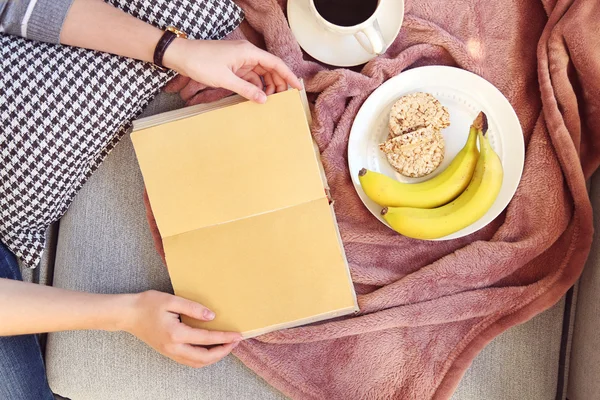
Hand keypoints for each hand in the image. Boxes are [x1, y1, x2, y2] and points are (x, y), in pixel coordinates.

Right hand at [122, 290, 241, 367]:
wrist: (127, 314)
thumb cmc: (148, 304)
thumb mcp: (171, 300)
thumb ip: (193, 308)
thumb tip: (212, 316)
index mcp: (176, 334)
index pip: (206, 339)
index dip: (225, 338)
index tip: (238, 335)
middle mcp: (173, 347)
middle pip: (204, 358)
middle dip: (223, 351)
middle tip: (236, 342)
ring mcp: (170, 352)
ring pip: (197, 363)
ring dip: (214, 357)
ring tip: (226, 346)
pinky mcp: (168, 352)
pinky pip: (189, 361)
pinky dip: (203, 358)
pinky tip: (210, 349)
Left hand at [163, 39, 301, 102]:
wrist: (180, 55)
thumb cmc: (201, 62)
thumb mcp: (225, 80)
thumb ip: (246, 90)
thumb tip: (263, 99)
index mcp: (248, 52)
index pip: (275, 63)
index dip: (288, 75)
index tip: (297, 87)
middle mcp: (247, 54)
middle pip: (270, 68)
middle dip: (278, 83)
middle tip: (283, 100)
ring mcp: (239, 59)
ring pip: (260, 73)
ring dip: (266, 85)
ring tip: (269, 100)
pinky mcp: (232, 65)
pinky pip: (249, 76)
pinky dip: (254, 85)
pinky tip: (255, 96)